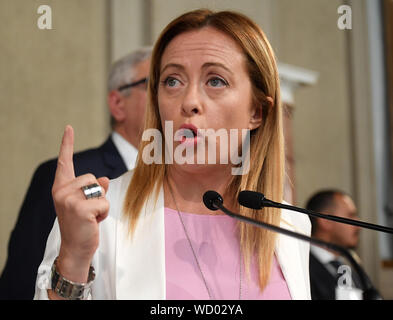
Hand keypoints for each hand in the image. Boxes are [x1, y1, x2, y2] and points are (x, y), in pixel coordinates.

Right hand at [51, 125, 108, 281]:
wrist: (76, 248)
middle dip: (97, 194)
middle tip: (88, 211)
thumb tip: (104, 180)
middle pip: (92, 177)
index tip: (69, 128)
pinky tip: (93, 222)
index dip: (67, 144)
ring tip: (91, 216)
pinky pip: (104, 202)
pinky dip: (104, 213)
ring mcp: (68, 199)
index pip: (65, 162)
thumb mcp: (87, 203)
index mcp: (61, 187)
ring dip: (101, 204)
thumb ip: (94, 188)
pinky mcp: (79, 208)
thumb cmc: (82, 224)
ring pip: (99, 190)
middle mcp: (61, 190)